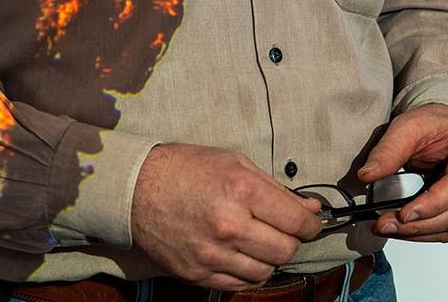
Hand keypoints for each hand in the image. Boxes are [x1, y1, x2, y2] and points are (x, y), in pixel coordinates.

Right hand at [130, 143, 324, 289]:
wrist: (136, 189)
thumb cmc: (187, 169)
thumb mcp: (235, 163)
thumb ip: (276, 188)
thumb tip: (310, 209)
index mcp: (241, 191)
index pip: (296, 221)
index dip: (311, 224)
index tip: (309, 223)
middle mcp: (228, 225)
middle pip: (285, 251)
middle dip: (291, 241)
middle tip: (282, 230)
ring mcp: (211, 254)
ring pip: (265, 272)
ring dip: (268, 259)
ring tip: (257, 242)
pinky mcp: (197, 274)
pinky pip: (239, 285)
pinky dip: (247, 273)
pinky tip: (240, 255)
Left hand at [357, 103, 447, 241]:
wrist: (447, 129)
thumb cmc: (435, 125)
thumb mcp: (408, 127)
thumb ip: (388, 150)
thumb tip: (368, 175)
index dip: (430, 205)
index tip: (402, 214)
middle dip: (419, 224)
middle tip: (385, 224)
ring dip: (419, 233)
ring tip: (388, 227)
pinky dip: (426, 233)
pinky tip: (403, 229)